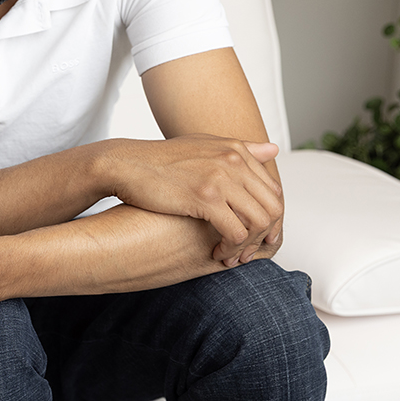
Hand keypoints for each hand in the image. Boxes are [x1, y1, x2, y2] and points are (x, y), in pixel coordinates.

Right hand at [108, 134, 282, 266]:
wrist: (125, 164)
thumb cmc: (159, 159)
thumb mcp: (202, 146)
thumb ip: (240, 149)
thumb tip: (274, 149)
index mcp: (236, 150)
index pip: (273, 190)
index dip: (270, 218)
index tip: (256, 234)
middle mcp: (233, 161)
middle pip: (272, 207)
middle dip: (265, 235)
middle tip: (248, 251)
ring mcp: (221, 179)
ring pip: (259, 222)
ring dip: (250, 245)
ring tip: (232, 254)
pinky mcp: (206, 198)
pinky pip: (236, 232)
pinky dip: (232, 248)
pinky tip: (217, 253)